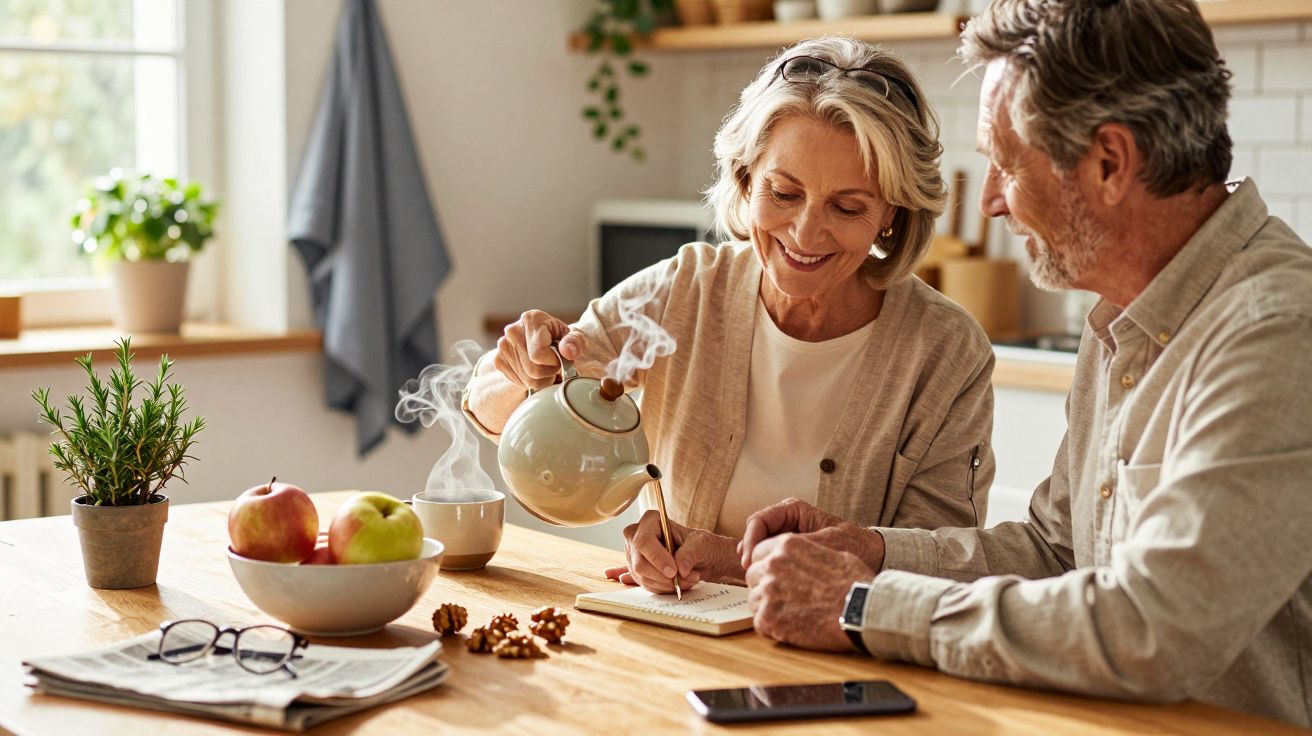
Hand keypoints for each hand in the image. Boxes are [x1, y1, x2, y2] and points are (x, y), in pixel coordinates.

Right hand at [493, 310, 585, 390]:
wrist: (540, 340)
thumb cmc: (559, 338)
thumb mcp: (573, 336)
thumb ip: (575, 342)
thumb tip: (568, 351)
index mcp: (532, 319)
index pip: (539, 354)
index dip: (554, 362)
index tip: (560, 359)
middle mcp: (513, 330)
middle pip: (533, 369)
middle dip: (549, 373)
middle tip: (555, 366)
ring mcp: (503, 346)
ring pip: (527, 379)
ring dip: (542, 379)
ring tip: (546, 367)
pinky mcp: (498, 360)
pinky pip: (519, 382)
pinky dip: (531, 382)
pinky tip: (535, 370)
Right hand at [603, 511, 744, 592]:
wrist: (703, 559)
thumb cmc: (702, 545)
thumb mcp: (702, 544)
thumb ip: (691, 553)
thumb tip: (681, 568)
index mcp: (652, 521)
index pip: (644, 541)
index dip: (657, 558)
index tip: (673, 572)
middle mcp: (638, 536)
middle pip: (639, 562)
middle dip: (662, 577)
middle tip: (685, 581)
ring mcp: (635, 555)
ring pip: (642, 577)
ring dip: (665, 585)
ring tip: (687, 581)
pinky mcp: (638, 570)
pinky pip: (644, 584)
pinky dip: (660, 588)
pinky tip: (661, 584)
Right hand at [739, 497, 885, 570]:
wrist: (870, 555)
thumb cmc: (853, 545)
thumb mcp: (827, 542)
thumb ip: (801, 544)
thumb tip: (776, 553)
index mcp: (793, 510)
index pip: (759, 521)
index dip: (750, 541)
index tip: (750, 561)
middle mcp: (786, 520)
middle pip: (755, 533)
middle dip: (750, 552)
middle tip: (749, 572)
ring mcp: (786, 535)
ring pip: (759, 546)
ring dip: (756, 561)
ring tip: (755, 578)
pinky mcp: (789, 550)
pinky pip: (770, 556)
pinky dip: (765, 567)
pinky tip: (767, 580)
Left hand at [745, 533, 873, 651]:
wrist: (861, 611)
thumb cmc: (853, 582)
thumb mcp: (830, 553)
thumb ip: (805, 553)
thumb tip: (799, 560)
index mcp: (787, 545)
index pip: (759, 552)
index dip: (766, 565)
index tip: (774, 576)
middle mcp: (773, 564)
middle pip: (752, 575)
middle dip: (764, 585)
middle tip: (783, 597)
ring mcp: (768, 592)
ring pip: (754, 599)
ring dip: (767, 606)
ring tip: (790, 614)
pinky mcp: (768, 618)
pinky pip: (759, 621)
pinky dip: (772, 626)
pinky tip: (791, 627)